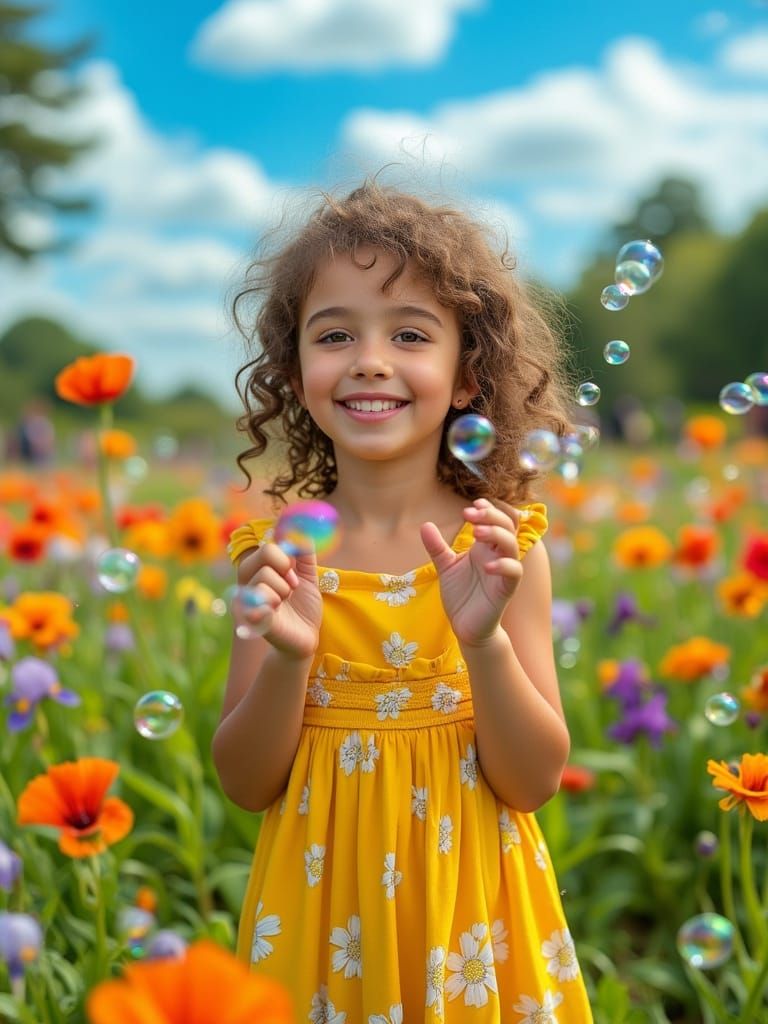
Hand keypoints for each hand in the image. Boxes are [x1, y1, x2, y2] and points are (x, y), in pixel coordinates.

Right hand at [235, 541, 321, 659]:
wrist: (306, 638)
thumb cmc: (303, 608)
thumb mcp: (307, 577)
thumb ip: (304, 554)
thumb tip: (302, 530)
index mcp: (259, 570)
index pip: (268, 546)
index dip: (287, 558)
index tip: (293, 576)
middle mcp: (248, 582)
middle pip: (265, 555)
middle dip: (286, 572)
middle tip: (290, 590)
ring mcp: (246, 599)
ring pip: (264, 578)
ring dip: (283, 592)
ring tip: (283, 605)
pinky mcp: (249, 619)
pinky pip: (258, 602)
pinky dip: (272, 606)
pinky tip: (275, 614)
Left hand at [420, 498, 522, 647]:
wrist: (466, 627)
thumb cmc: (461, 595)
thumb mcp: (445, 567)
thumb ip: (437, 547)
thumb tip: (425, 524)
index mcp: (485, 547)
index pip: (495, 520)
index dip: (488, 509)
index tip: (471, 505)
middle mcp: (497, 555)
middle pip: (507, 526)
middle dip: (491, 516)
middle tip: (469, 514)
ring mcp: (503, 572)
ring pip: (512, 545)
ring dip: (497, 535)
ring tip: (477, 532)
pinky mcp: (505, 590)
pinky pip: (514, 573)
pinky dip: (504, 565)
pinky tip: (487, 565)